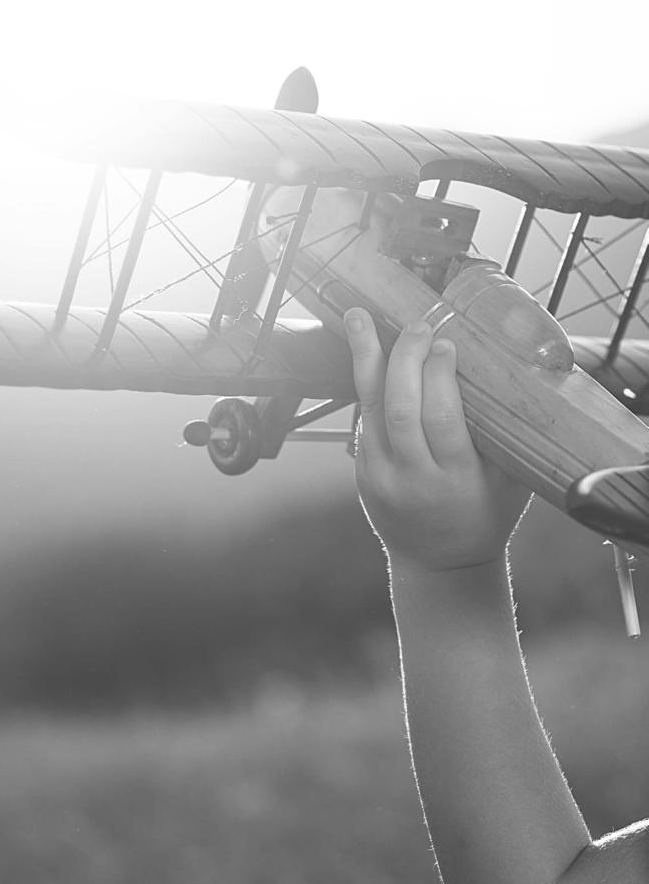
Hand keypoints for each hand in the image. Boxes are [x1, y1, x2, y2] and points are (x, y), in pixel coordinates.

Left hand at [343, 309, 530, 571]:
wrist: (441, 566)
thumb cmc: (486, 516)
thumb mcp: (511, 482)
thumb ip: (508, 435)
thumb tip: (523, 371)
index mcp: (457, 479)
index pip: (441, 419)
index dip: (439, 377)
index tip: (446, 343)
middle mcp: (414, 478)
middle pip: (401, 409)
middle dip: (406, 359)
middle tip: (418, 326)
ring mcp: (381, 476)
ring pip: (370, 409)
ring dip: (365, 358)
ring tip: (359, 317)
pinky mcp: (362, 472)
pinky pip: (363, 419)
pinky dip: (366, 383)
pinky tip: (366, 351)